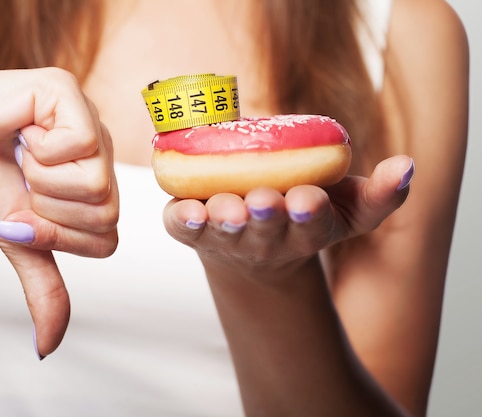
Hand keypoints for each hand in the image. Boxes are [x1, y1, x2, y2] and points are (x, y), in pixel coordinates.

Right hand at [0, 67, 118, 356]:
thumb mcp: (16, 241)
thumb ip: (44, 286)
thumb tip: (48, 346)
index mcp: (91, 185)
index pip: (107, 238)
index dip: (58, 237)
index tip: (21, 212)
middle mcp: (98, 153)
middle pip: (107, 212)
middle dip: (49, 210)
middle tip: (20, 178)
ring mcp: (88, 122)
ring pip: (98, 183)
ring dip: (41, 179)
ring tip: (19, 153)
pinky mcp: (69, 93)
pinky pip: (80, 144)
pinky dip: (39, 150)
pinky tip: (20, 131)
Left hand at [163, 155, 412, 280]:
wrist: (253, 243)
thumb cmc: (303, 214)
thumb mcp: (348, 208)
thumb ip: (380, 192)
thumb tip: (407, 165)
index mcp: (304, 231)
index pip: (311, 226)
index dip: (309, 214)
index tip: (307, 199)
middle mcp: (264, 239)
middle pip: (265, 231)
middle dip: (265, 217)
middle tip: (264, 202)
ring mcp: (226, 237)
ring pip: (224, 231)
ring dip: (223, 220)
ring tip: (226, 208)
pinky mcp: (192, 230)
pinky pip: (184, 228)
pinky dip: (183, 220)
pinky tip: (185, 211)